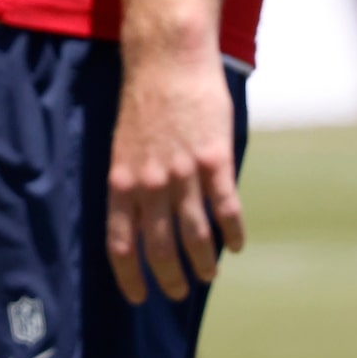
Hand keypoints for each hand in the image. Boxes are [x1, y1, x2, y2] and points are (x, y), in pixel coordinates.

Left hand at [106, 0, 243, 304]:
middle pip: (159, 247)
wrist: (166, 60)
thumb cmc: (144, 100)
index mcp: (120, 180)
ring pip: (195, 236)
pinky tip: (237, 245)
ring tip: (208, 276)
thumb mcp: (124, 145)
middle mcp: (149, 183)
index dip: (129, 275)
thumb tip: (143, 217)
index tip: (138, 297)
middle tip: (179, 292)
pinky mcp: (214, 161)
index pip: (120, 242)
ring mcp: (183, 174)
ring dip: (203, 262)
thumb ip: (133, 182)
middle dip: (169, 278)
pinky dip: (233, 232)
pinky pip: (226, 209)